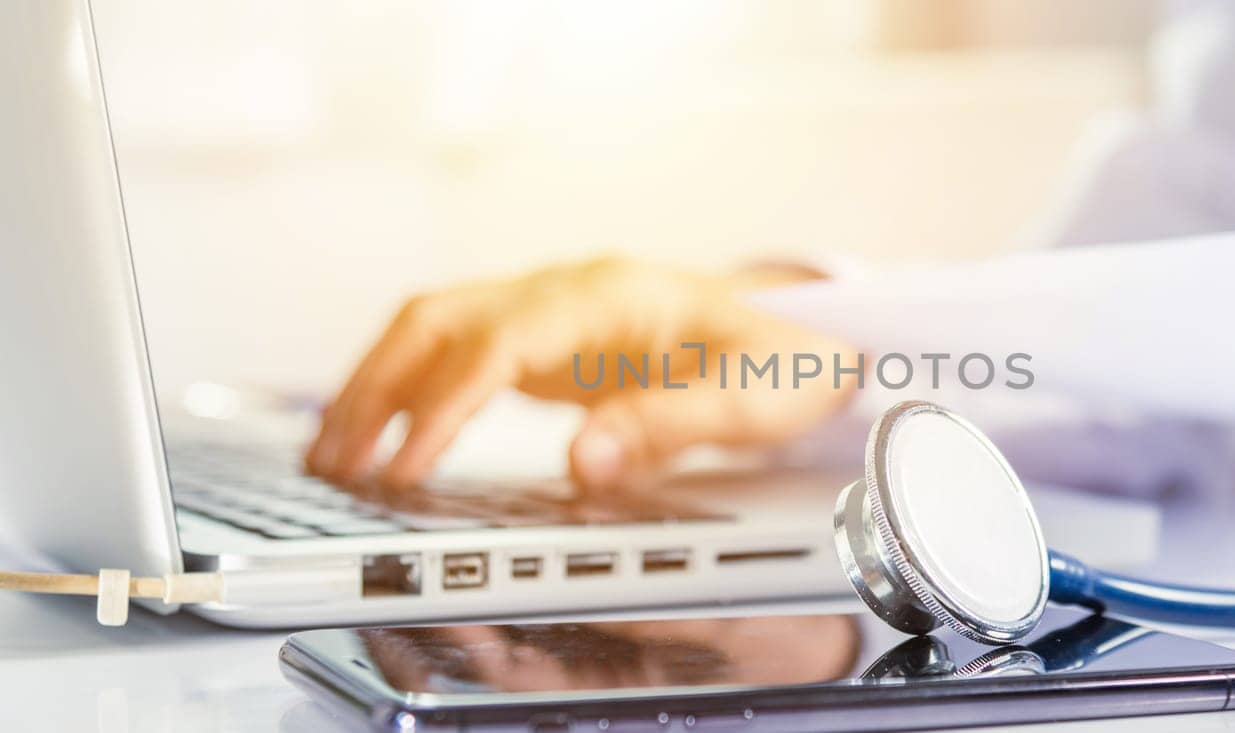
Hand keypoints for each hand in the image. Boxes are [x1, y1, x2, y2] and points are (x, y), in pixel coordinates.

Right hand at [305, 257, 852, 491]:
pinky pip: (457, 353)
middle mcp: (565, 291)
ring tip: (333, 456)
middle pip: (439, 319)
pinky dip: (412, 391)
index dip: (445, 405)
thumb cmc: (781, 362)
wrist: (803, 333)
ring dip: (378, 386)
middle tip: (333, 463)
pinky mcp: (547, 339)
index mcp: (609, 297)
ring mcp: (550, 310)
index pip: (498, 342)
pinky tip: (388, 439)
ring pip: (434, 329)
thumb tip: (584, 461)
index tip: (406, 468)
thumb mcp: (750, 401)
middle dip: (376, 388)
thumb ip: (670, 426)